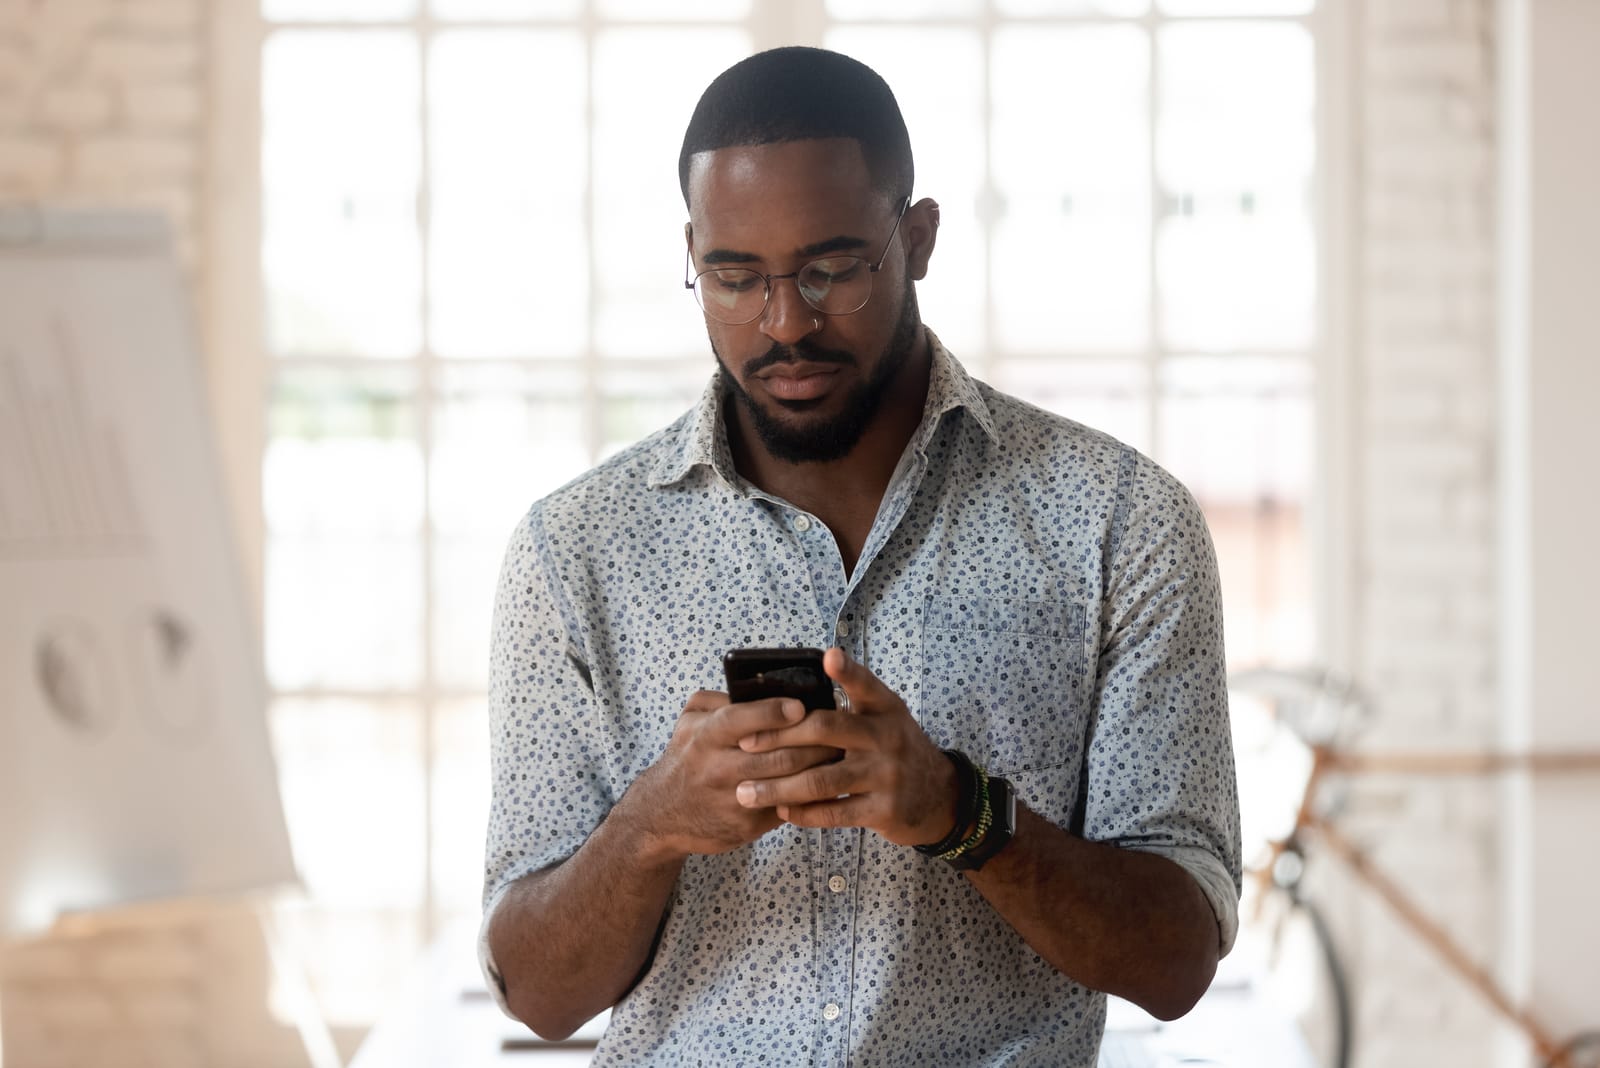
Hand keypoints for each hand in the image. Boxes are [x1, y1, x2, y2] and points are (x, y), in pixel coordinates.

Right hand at [631, 690, 841, 859]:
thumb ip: (720, 700)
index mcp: (705, 736)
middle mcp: (718, 769)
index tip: (800, 706)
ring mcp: (734, 800)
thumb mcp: (690, 721)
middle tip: (838, 729)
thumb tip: (760, 687)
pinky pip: (787, 807)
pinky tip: (826, 781)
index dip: (773, 712)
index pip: (741, 720)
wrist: (663, 814)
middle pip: (777, 754)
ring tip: (839, 751)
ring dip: (819, 767)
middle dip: (814, 742)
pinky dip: (811, 794)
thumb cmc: (686, 758)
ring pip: (788, 783)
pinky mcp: (747, 826)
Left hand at [732, 648, 959, 847]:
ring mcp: (887, 775)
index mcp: (886, 709)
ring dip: (779, 786)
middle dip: (779, 737)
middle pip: (826, 730)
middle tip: (744, 744)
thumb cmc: (895, 750)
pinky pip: (834, 812)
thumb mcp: (885, 719)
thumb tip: (793, 695)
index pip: (866, 685)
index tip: (828, 656)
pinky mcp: (884, 810)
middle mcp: (888, 737)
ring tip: (747, 791)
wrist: (939, 798)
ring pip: (822, 779)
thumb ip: (851, 704)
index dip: (848, 671)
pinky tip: (781, 810)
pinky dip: (802, 813)